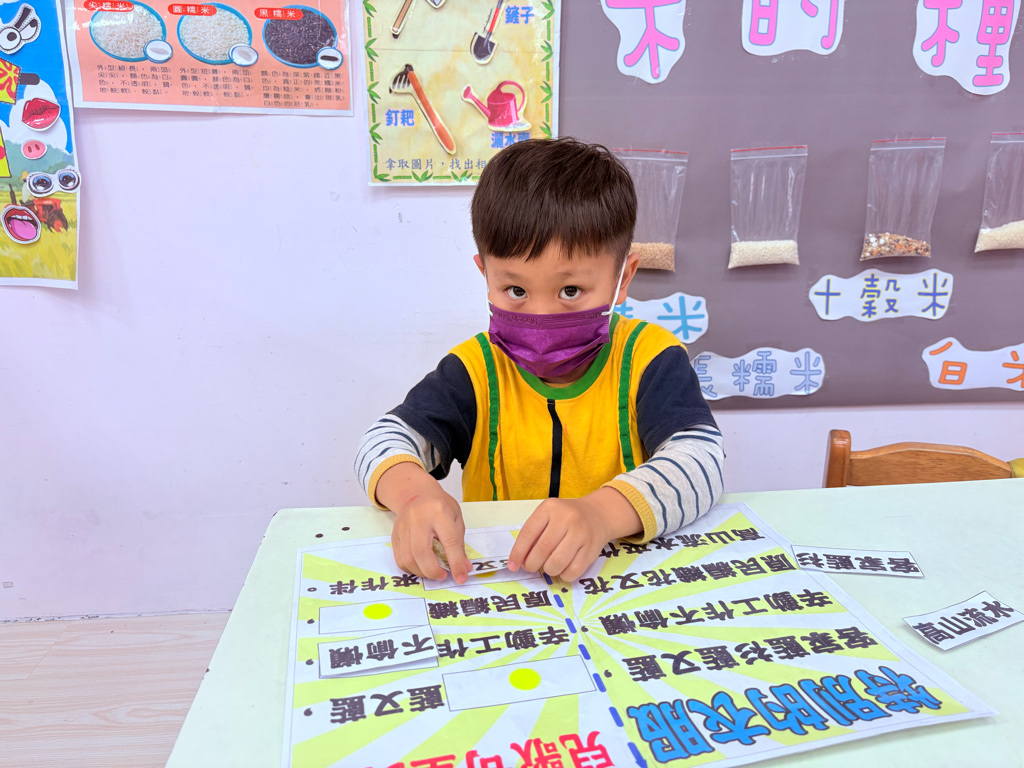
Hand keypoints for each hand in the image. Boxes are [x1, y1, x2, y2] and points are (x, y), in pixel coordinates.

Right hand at [376, 462, 469, 583]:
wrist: (416, 493)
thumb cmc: (439, 505)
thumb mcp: (456, 518)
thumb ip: (459, 544)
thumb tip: (464, 568)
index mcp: (439, 512)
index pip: (449, 542)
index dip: (456, 563)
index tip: (461, 578)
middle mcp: (418, 519)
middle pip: (421, 552)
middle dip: (433, 571)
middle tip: (443, 576)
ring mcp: (403, 527)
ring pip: (408, 558)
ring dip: (422, 572)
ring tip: (433, 573)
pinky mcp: (394, 535)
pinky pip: (400, 559)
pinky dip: (411, 569)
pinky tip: (421, 568)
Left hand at [507, 487, 642, 582]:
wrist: (598, 514)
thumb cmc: (567, 516)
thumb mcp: (548, 515)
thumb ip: (534, 533)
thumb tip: (519, 559)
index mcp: (550, 508)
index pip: (528, 533)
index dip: (518, 552)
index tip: (512, 565)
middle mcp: (566, 519)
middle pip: (542, 550)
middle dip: (531, 564)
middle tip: (530, 566)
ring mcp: (581, 534)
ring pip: (557, 563)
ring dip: (548, 570)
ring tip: (548, 565)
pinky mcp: (591, 549)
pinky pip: (573, 571)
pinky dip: (563, 575)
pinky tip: (562, 568)